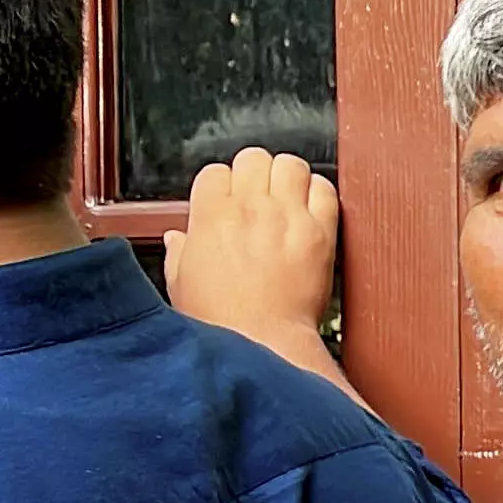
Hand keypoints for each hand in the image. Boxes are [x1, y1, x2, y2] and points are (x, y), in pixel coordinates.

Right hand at [166, 147, 340, 351]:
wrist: (265, 344)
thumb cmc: (222, 323)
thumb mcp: (180, 284)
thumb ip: (179, 252)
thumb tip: (177, 238)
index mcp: (210, 216)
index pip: (216, 172)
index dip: (222, 187)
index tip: (228, 203)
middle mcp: (250, 209)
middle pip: (254, 158)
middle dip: (256, 174)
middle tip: (260, 196)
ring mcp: (288, 218)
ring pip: (291, 165)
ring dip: (289, 176)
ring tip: (287, 197)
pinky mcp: (321, 234)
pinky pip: (326, 190)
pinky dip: (320, 192)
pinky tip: (312, 208)